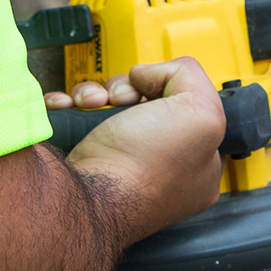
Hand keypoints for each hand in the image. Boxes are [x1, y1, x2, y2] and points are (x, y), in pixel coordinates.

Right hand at [62, 57, 228, 244]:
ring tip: (90, 103)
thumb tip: (150, 74)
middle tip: (122, 99)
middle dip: (128, 89)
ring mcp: (121, 164)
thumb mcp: (201, 113)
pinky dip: (70, 106)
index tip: (160, 93)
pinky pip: (78, 118)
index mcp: (199, 165)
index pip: (193, 108)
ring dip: (96, 93)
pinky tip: (69, 106)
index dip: (174, 90)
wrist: (83, 196)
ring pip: (110, 106)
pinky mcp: (86, 159)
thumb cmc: (142, 170)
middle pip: (147, 101)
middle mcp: (160, 168)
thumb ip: (192, 77)